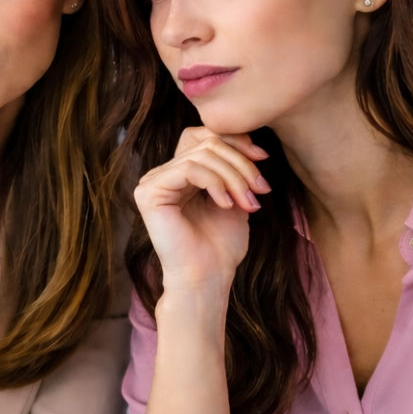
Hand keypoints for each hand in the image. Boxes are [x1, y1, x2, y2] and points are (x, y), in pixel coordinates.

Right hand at [134, 128, 269, 292]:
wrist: (207, 277)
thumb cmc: (220, 246)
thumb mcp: (234, 196)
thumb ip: (234, 168)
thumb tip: (253, 145)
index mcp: (180, 173)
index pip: (204, 136)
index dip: (236, 141)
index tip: (263, 160)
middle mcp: (162, 173)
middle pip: (207, 143)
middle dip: (241, 164)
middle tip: (260, 190)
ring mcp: (152, 181)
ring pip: (202, 154)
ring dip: (234, 177)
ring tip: (248, 203)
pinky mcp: (149, 192)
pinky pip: (187, 168)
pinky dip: (214, 182)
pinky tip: (226, 204)